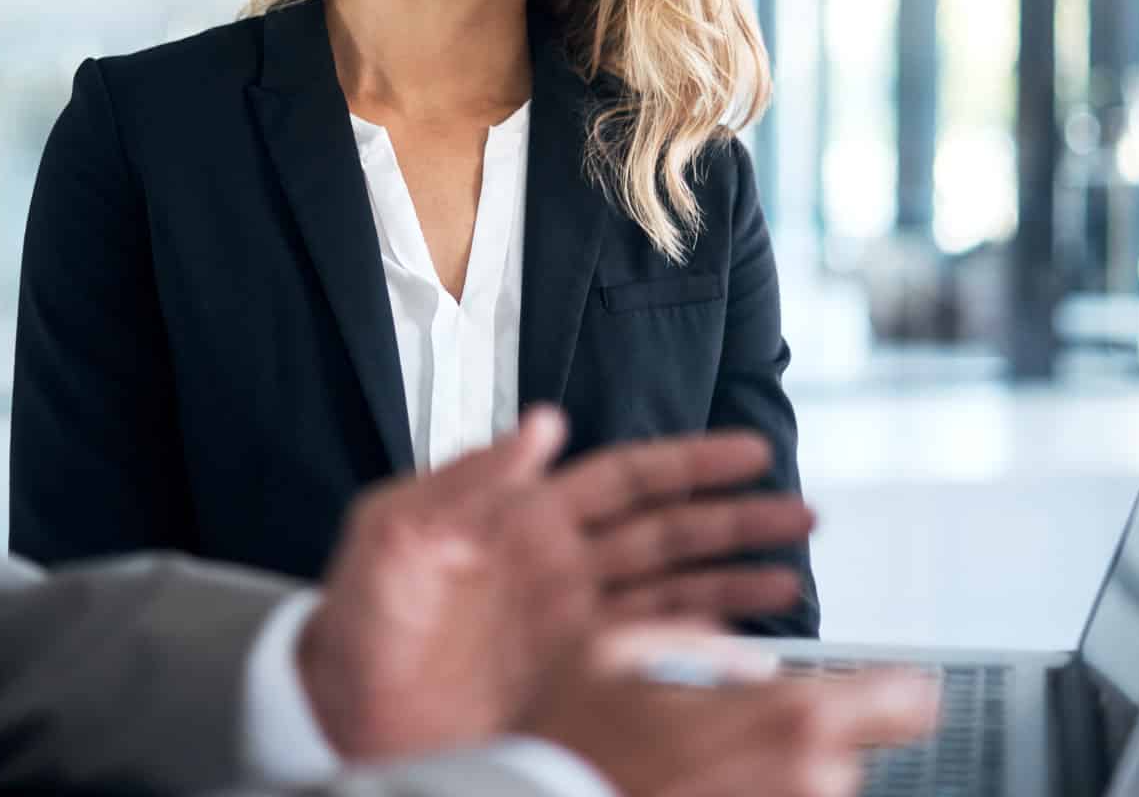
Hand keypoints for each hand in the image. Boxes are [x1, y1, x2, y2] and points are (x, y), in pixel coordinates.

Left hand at [296, 406, 813, 759]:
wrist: (335, 713)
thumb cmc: (355, 615)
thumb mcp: (396, 530)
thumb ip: (469, 477)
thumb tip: (543, 425)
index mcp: (525, 518)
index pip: (627, 478)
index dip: (692, 463)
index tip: (753, 450)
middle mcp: (561, 569)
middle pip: (669, 533)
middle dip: (737, 519)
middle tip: (803, 511)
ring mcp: (572, 629)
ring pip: (674, 596)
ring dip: (735, 580)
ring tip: (792, 572)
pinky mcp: (573, 686)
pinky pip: (652, 661)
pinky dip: (701, 653)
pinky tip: (745, 647)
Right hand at [519, 626, 940, 796]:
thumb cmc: (570, 748)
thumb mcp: (613, 654)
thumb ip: (695, 640)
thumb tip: (742, 659)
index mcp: (788, 718)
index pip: (908, 700)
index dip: (902, 689)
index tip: (894, 686)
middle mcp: (807, 781)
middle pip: (852, 752)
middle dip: (809, 739)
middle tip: (742, 736)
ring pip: (816, 789)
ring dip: (779, 777)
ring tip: (704, 771)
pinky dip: (753, 794)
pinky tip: (695, 787)